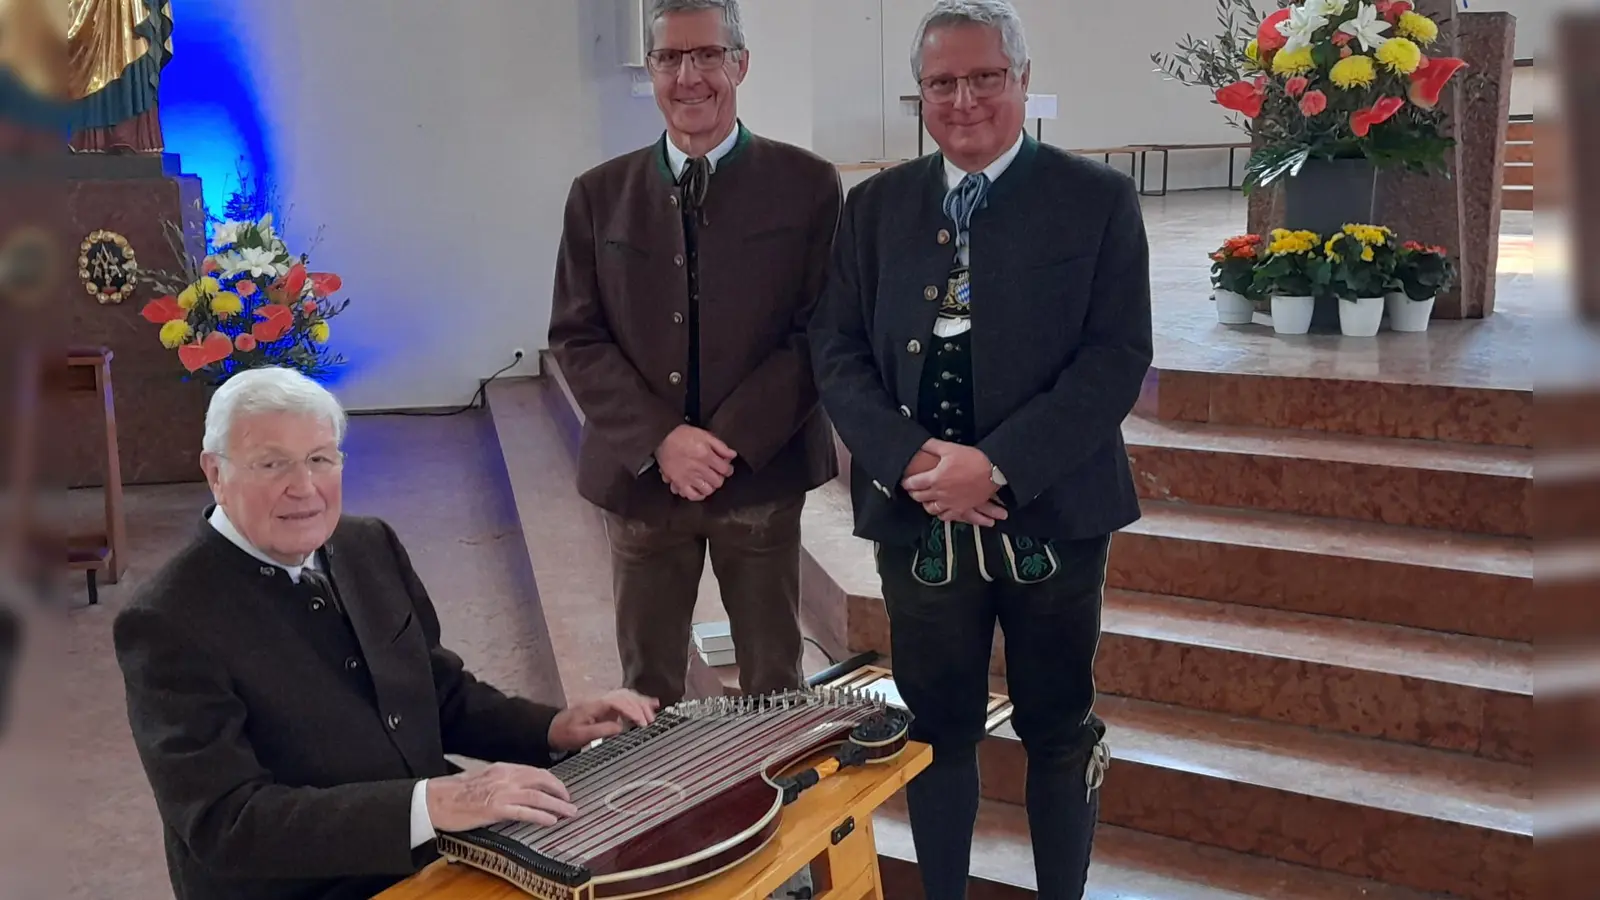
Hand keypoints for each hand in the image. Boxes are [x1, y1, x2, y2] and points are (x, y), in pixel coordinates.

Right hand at [425, 763, 576, 832]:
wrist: (434, 799)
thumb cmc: (454, 792)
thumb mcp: (483, 778)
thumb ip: (501, 781)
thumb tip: (518, 788)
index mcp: (502, 769)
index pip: (534, 771)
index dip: (551, 781)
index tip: (559, 789)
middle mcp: (505, 777)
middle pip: (542, 780)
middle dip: (559, 790)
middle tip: (569, 801)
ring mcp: (501, 793)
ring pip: (538, 796)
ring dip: (557, 805)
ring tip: (568, 812)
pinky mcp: (495, 809)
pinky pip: (524, 812)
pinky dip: (540, 816)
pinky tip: (550, 821)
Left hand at [548, 689, 659, 751]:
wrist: (552, 729)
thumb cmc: (564, 733)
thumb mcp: (580, 736)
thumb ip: (601, 731)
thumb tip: (620, 728)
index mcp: (594, 705)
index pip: (618, 702)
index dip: (632, 711)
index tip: (642, 723)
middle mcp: (601, 700)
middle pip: (626, 696)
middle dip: (640, 708)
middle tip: (650, 722)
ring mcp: (605, 702)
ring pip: (628, 696)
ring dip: (642, 704)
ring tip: (653, 715)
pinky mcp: (608, 707)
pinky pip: (626, 700)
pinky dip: (640, 701)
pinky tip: (652, 703)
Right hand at [656, 425, 736, 500]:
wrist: (662, 438)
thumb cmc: (682, 435)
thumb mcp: (704, 435)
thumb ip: (720, 446)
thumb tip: (732, 455)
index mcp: (706, 455)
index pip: (725, 469)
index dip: (728, 469)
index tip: (726, 468)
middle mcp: (698, 468)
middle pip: (717, 481)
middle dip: (720, 478)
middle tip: (717, 474)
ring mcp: (688, 477)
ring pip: (707, 490)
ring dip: (710, 486)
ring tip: (708, 481)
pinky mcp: (679, 482)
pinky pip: (691, 495)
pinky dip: (697, 495)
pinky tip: (699, 489)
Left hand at [902, 439, 1006, 525]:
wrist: (993, 471)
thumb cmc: (974, 460)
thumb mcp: (950, 448)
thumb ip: (933, 446)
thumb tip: (922, 443)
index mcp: (935, 478)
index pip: (913, 483)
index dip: (906, 482)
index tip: (905, 481)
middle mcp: (940, 493)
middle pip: (919, 497)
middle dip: (913, 493)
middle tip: (912, 490)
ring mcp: (950, 503)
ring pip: (930, 509)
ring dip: (925, 504)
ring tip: (925, 499)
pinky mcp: (961, 509)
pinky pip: (946, 516)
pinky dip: (940, 514)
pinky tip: (940, 509)